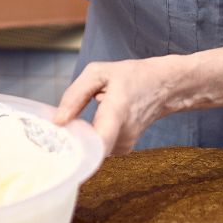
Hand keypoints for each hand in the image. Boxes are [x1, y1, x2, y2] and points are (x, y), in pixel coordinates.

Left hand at [54, 57, 175, 155]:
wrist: (165, 86)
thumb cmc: (132, 76)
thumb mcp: (99, 72)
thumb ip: (75, 95)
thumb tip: (58, 121)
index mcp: (117, 110)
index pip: (101, 141)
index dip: (79, 150)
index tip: (61, 148)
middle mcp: (123, 133)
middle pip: (87, 148)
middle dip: (70, 139)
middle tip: (60, 126)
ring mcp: (125, 144)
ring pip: (91, 149)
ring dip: (81, 137)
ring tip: (83, 118)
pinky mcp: (123, 149)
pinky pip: (98, 148)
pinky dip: (91, 138)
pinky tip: (94, 124)